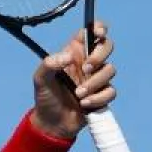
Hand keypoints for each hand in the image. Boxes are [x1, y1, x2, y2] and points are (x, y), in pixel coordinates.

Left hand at [31, 21, 117, 139]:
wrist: (52, 124)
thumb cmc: (45, 98)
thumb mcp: (40, 79)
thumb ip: (49, 64)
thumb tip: (68, 56)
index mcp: (74, 52)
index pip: (91, 31)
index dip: (98, 28)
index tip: (98, 33)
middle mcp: (88, 62)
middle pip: (107, 46)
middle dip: (99, 56)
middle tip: (86, 69)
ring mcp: (97, 78)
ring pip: (110, 70)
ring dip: (94, 83)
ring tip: (78, 95)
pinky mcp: (102, 94)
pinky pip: (111, 91)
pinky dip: (98, 98)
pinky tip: (84, 105)